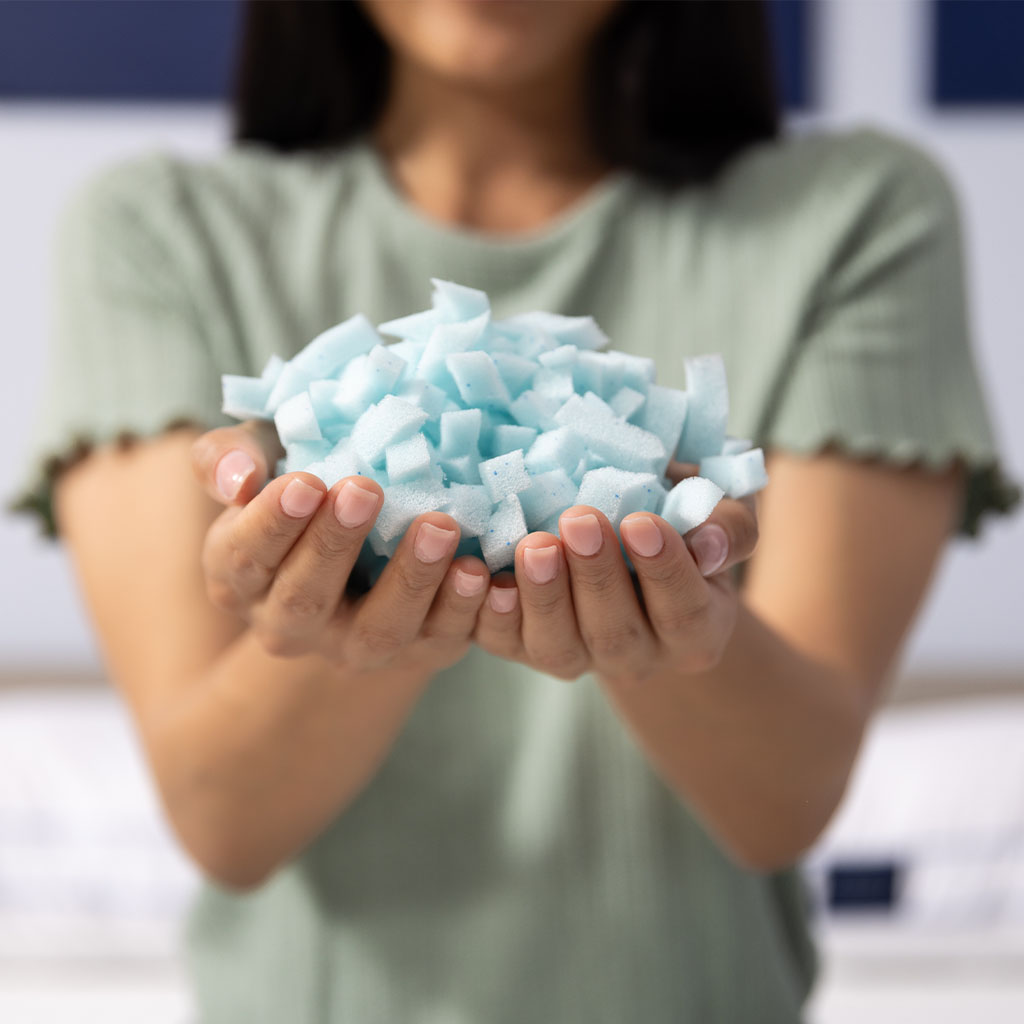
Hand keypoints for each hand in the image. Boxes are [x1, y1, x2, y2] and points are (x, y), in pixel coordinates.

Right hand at [190, 422, 490, 677]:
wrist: (363, 539)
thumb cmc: (304, 483)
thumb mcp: (261, 458)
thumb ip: (229, 458)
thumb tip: (238, 478)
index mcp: (241, 576)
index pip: (245, 557)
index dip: (272, 523)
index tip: (304, 482)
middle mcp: (290, 624)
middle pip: (304, 599)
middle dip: (335, 544)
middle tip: (365, 490)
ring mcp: (355, 644)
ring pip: (377, 630)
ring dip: (410, 579)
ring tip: (439, 526)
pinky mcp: (418, 651)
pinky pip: (440, 640)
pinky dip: (463, 608)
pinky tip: (480, 570)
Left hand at [472, 461, 758, 685]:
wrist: (632, 541)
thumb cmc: (686, 517)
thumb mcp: (724, 511)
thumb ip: (730, 525)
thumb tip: (710, 543)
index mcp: (696, 630)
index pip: (684, 611)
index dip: (664, 570)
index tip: (641, 521)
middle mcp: (638, 656)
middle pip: (616, 633)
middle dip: (596, 577)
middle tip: (579, 520)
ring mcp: (579, 657)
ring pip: (559, 646)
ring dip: (544, 596)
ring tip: (535, 544)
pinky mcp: (525, 645)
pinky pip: (505, 643)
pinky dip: (491, 615)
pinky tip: (483, 576)